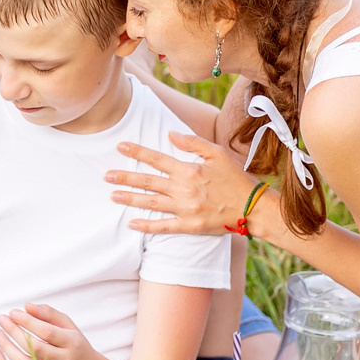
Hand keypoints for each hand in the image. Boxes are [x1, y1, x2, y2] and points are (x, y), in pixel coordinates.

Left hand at [0, 303, 110, 359]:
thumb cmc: (76, 347)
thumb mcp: (70, 327)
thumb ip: (50, 314)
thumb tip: (27, 306)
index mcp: (72, 344)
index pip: (46, 332)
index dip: (27, 321)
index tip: (13, 312)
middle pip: (33, 347)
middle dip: (13, 331)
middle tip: (1, 319)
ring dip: (6, 346)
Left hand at [105, 131, 261, 234]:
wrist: (252, 208)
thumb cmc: (235, 178)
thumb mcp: (217, 154)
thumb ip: (193, 143)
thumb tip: (170, 133)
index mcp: (189, 170)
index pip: (157, 159)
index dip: (137, 152)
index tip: (120, 147)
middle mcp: (184, 189)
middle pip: (148, 181)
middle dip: (125, 177)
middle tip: (106, 176)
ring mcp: (185, 208)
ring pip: (151, 202)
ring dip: (130, 199)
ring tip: (112, 195)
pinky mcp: (189, 225)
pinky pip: (163, 226)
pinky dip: (147, 225)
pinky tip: (132, 223)